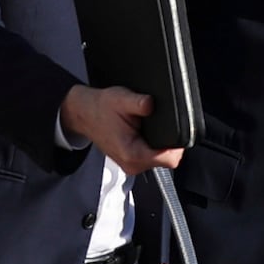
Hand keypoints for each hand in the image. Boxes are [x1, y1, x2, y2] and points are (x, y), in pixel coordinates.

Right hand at [59, 85, 183, 174]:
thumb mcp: (121, 98)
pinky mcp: (132, 161)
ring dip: (161, 144)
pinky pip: (153, 157)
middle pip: (168, 160)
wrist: (85, 114)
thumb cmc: (101, 108)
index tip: (177, 130)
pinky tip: (146, 133)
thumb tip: (151, 104)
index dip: (178, 145)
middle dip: (169, 142)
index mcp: (132, 153)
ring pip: (161, 159)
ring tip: (150, 127)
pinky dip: (154, 145)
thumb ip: (139, 103)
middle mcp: (132, 164)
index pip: (169, 159)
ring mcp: (132, 165)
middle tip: (160, 124)